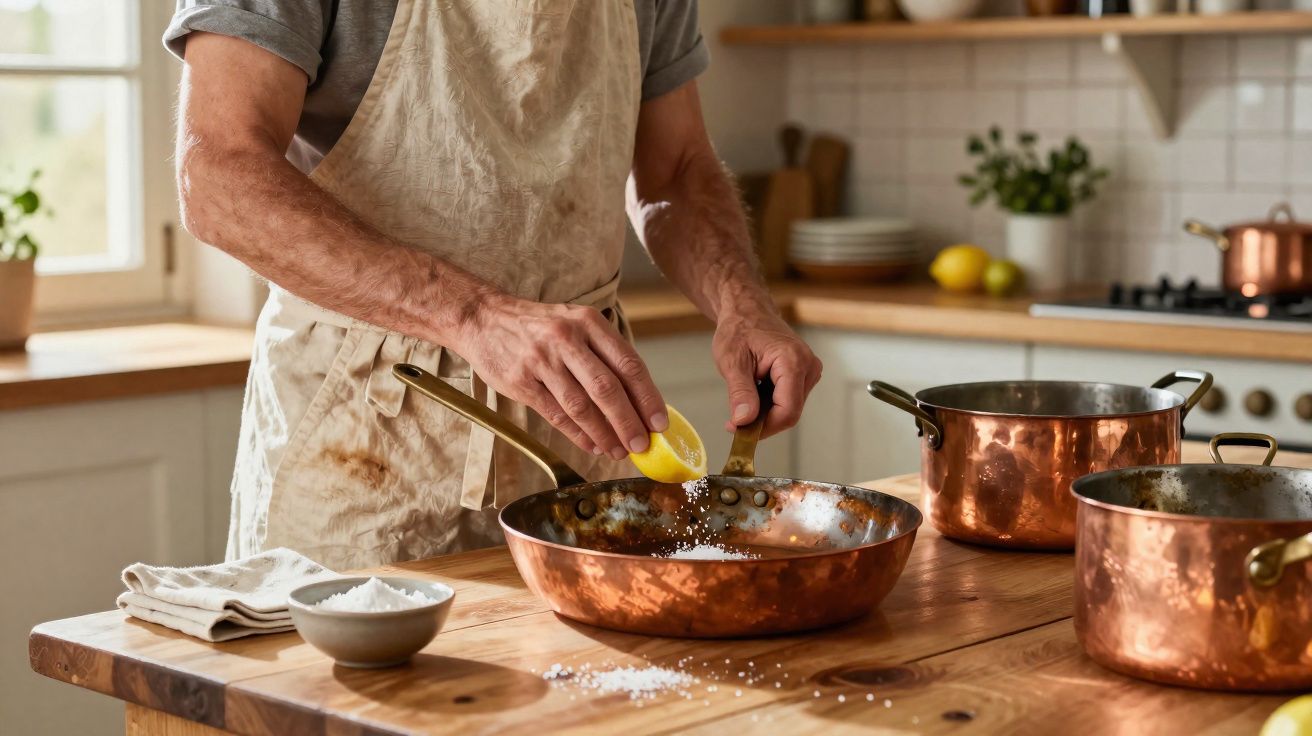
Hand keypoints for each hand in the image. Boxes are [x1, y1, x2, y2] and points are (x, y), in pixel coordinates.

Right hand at [452, 294, 667, 459]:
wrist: (483, 318)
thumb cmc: (538, 326)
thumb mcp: (575, 323)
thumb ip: (603, 354)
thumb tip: (638, 398)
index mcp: (588, 323)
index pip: (628, 364)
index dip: (647, 397)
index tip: (659, 422)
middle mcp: (566, 339)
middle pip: (607, 388)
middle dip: (629, 422)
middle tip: (642, 445)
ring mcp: (541, 361)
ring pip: (581, 406)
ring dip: (604, 434)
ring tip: (619, 451)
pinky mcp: (520, 382)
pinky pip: (556, 415)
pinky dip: (578, 434)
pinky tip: (592, 445)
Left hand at [712, 305, 821, 437]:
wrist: (747, 310)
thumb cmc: (739, 328)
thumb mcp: (732, 361)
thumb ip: (740, 392)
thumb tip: (744, 421)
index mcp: (793, 361)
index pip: (787, 410)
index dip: (763, 427)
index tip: (738, 431)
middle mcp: (809, 367)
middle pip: (789, 412)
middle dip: (762, 421)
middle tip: (734, 420)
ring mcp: (809, 371)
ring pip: (788, 408)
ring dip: (764, 412)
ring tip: (743, 397)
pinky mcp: (804, 375)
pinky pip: (789, 399)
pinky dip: (769, 403)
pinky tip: (754, 391)